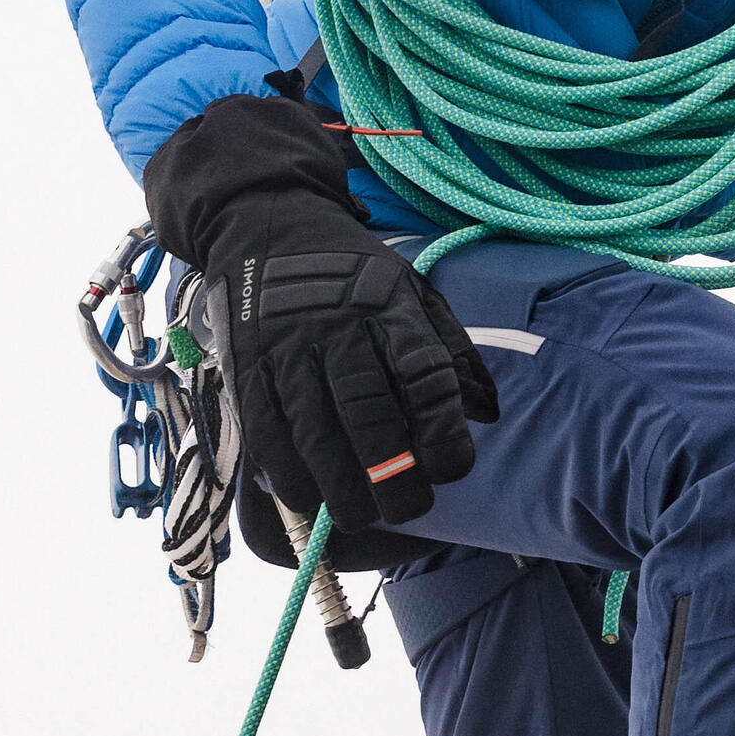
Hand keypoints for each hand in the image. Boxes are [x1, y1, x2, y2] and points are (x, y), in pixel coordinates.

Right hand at [141, 91, 498, 535]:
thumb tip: (487, 414)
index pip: (426, 378)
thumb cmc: (352, 269)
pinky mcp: (246, 366)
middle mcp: (338, 328)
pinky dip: (289, 476)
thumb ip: (452, 351)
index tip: (453, 469)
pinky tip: (310, 498)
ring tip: (365, 515)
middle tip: (410, 509)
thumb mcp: (414, 290)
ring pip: (315, 435)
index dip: (444, 434)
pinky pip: (266, 433)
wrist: (265, 220)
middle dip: (395, 477)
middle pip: (370, 417)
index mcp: (390, 309)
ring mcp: (286, 349)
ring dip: (342, 489)